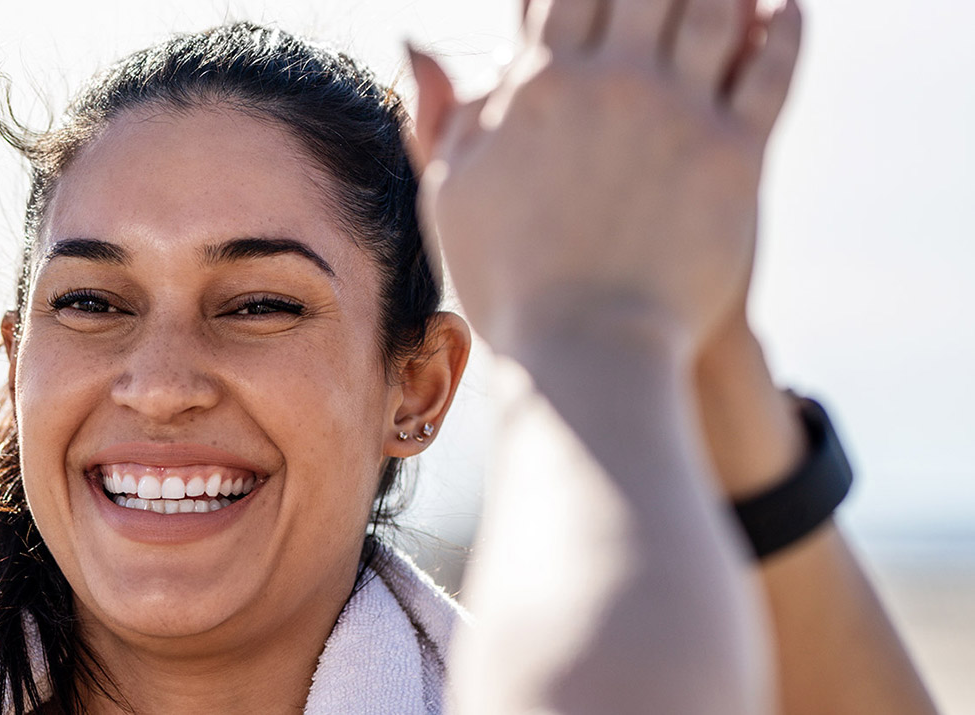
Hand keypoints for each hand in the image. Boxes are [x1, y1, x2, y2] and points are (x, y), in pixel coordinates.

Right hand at [406, 0, 802, 362]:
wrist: (585, 352)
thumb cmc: (507, 283)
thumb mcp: (451, 193)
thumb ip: (442, 112)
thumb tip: (416, 40)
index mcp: (539, 87)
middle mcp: (611, 84)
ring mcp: (677, 114)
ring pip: (714, 7)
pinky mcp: (736, 154)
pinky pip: (772, 66)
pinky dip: (787, 28)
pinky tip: (787, 8)